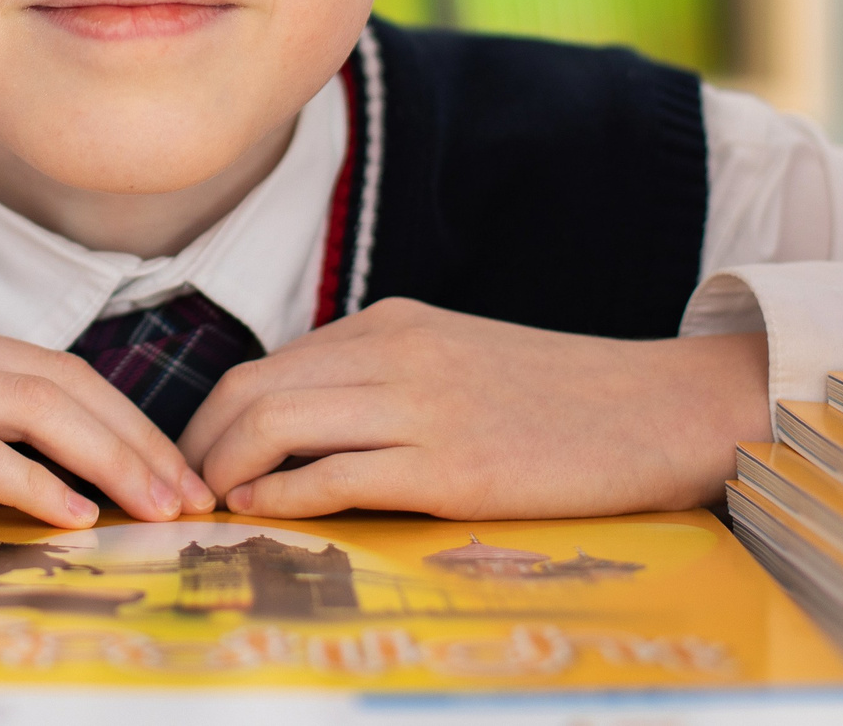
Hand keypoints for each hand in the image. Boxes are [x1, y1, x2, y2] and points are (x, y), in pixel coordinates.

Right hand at [0, 312, 216, 545]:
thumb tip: (27, 483)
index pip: (51, 368)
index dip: (122, 417)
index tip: (170, 471)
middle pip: (60, 381)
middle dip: (137, 438)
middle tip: (191, 496)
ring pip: (33, 408)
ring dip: (108, 461)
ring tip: (158, 509)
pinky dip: (33, 482)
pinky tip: (73, 517)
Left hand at [177, 297, 769, 519]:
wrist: (659, 409)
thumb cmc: (560, 400)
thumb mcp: (456, 362)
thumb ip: (383, 380)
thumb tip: (305, 428)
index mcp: (391, 325)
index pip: (266, 366)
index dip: (214, 421)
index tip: (197, 465)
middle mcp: (394, 353)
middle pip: (251, 390)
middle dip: (198, 447)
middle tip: (183, 495)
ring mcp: (421, 407)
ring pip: (277, 425)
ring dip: (225, 472)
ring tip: (210, 511)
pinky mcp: (452, 467)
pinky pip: (336, 476)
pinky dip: (283, 498)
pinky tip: (260, 517)